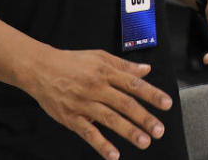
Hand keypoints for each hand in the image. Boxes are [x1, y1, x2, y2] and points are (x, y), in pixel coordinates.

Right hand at [25, 49, 172, 159]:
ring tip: (144, 141)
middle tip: (159, 130)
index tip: (167, 104)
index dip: (152, 94)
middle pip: (124, 103)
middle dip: (144, 117)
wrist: (40, 68)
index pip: (133, 84)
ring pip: (110, 119)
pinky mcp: (71, 117)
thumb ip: (124, 65)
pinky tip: (114, 154)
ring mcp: (83, 103)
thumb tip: (146, 70)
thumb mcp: (99, 56)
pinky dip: (101, 144)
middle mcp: (96, 87)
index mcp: (105, 72)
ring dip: (128, 131)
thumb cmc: (72, 62)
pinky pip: (88, 132)